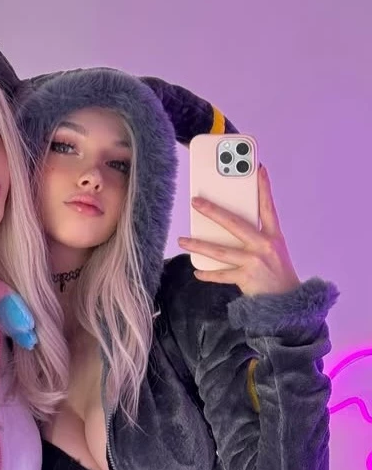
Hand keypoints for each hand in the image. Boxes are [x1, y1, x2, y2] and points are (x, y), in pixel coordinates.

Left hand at [178, 165, 300, 295]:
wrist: (287, 302)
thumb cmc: (277, 273)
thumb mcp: (274, 250)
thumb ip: (256, 237)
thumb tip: (227, 225)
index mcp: (273, 236)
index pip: (268, 207)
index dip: (263, 187)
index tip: (258, 168)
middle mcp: (264, 246)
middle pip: (234, 223)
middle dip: (213, 211)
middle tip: (196, 202)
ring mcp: (255, 262)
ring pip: (220, 250)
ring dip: (198, 245)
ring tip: (182, 240)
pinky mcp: (246, 278)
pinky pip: (221, 274)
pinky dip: (208, 273)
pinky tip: (197, 271)